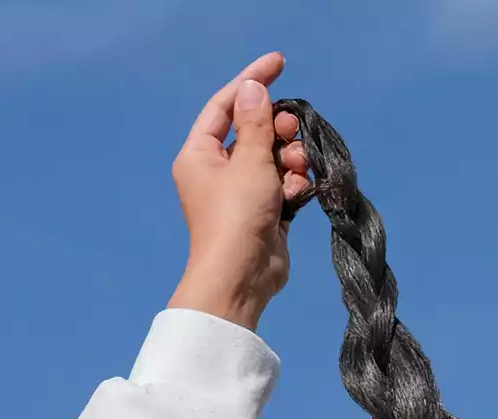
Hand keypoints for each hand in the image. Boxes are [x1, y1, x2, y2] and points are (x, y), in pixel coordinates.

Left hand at [168, 52, 310, 330]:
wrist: (241, 277)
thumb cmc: (236, 217)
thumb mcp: (249, 162)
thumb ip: (256, 122)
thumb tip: (252, 88)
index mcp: (200, 154)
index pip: (225, 105)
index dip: (251, 81)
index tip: (279, 63)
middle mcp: (217, 170)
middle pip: (254, 131)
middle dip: (278, 130)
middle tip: (290, 134)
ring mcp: (242, 192)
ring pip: (274, 157)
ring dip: (291, 160)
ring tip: (296, 171)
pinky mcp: (264, 211)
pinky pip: (284, 184)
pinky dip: (294, 185)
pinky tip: (297, 196)